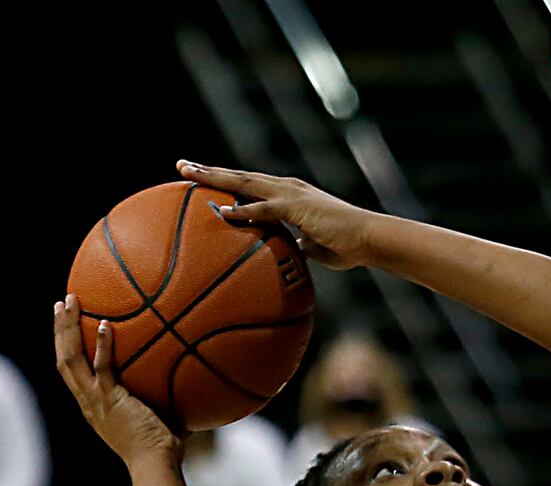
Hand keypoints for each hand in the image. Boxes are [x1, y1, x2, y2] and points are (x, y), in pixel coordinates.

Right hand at [54, 296, 180, 467]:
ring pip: (70, 358)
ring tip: (68, 301)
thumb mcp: (157, 416)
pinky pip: (102, 368)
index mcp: (93, 405)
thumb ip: (164, 396)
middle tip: (61, 303)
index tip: (68, 327)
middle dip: (60, 329)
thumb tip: (190, 379)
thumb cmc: (161, 449)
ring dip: (67, 328)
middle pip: (63, 359)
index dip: (67, 347)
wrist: (155, 465)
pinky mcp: (109, 400)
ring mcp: (95, 400)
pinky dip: (102, 346)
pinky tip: (105, 324)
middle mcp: (88, 401)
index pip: (73, 372)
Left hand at [177, 162, 371, 269]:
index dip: (225, 181)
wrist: (369, 239)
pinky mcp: (297, 207)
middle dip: (209, 171)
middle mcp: (287, 188)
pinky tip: (222, 213)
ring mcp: (291, 195)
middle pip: (240, 177)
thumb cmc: (346, 245)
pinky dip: (242, 211)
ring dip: (215, 178)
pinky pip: (263, 209)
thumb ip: (296, 245)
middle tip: (182, 165)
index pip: (250, 185)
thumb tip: (286, 253)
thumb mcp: (314, 246)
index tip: (202, 179)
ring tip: (188, 174)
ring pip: (244, 183)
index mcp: (289, 194)